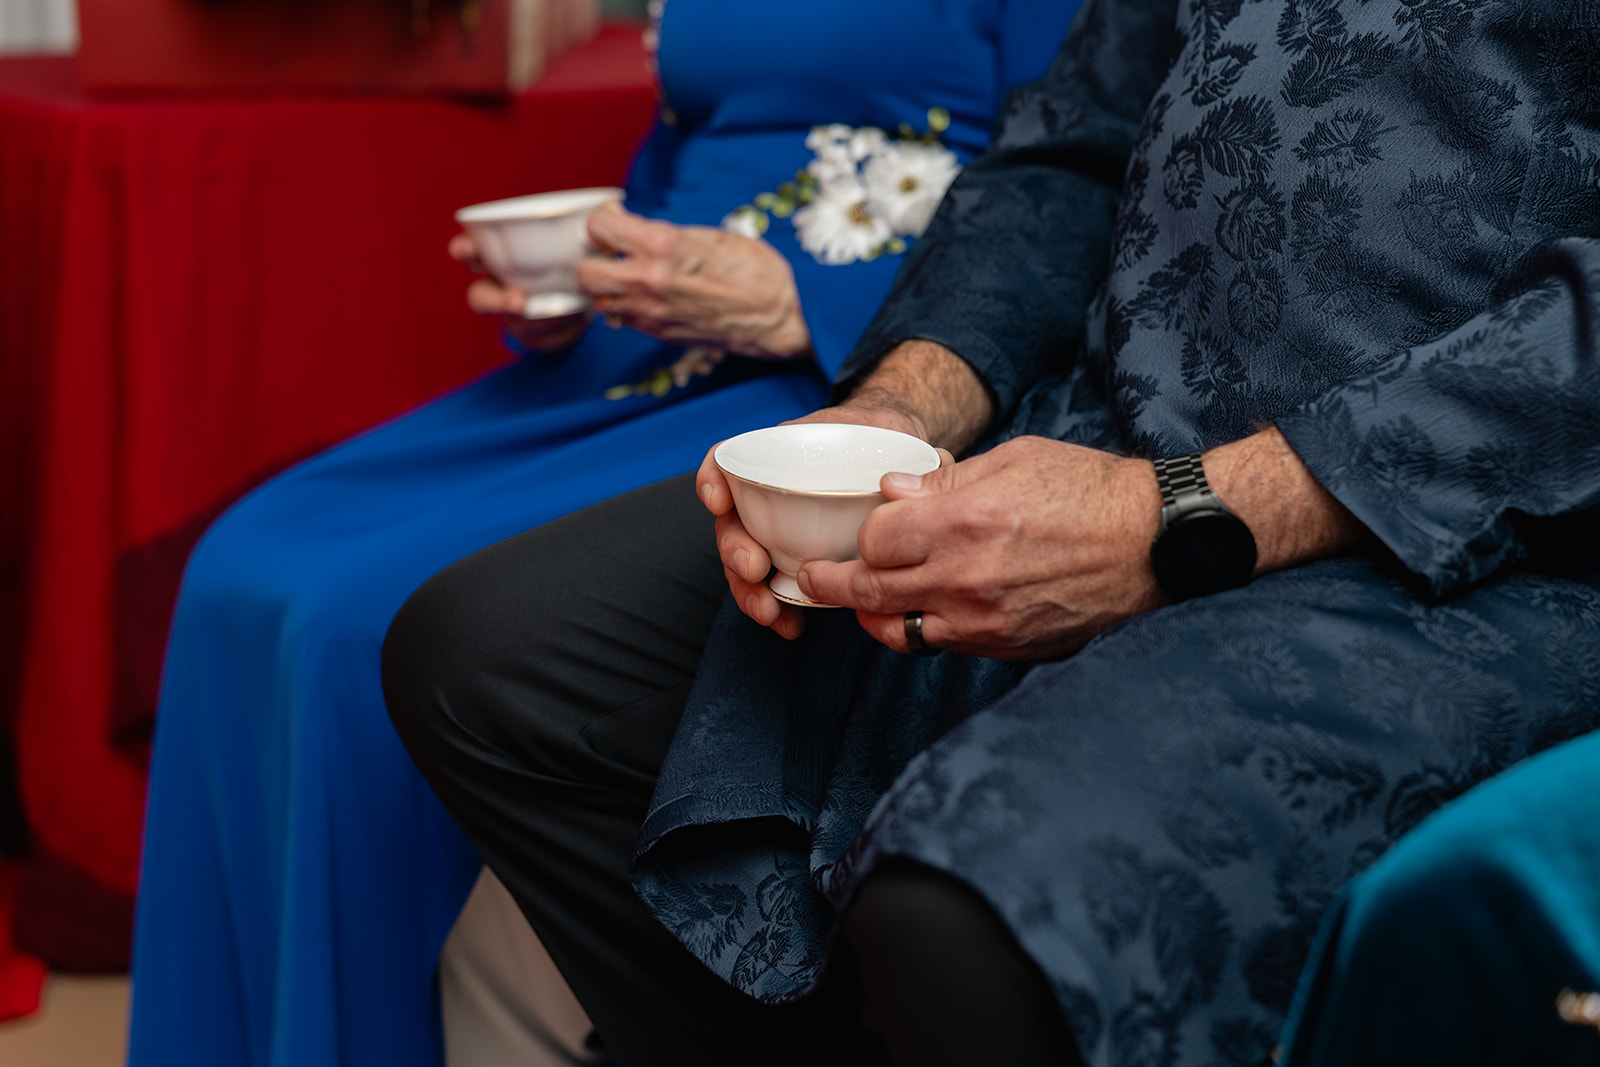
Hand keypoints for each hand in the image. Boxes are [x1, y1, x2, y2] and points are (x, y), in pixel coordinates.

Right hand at [448, 232, 589, 351]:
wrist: (593, 286)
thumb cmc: (576, 251)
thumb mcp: (580, 234)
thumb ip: (590, 222)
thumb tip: (611, 208)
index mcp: (499, 255)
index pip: (470, 251)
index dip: (464, 250)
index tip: (466, 249)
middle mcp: (498, 286)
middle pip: (479, 297)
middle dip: (495, 300)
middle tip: (519, 301)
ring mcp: (513, 314)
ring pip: (512, 323)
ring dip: (537, 319)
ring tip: (566, 309)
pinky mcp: (533, 336)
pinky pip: (539, 341)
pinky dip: (558, 332)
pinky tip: (576, 320)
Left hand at [577, 202, 811, 359]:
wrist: (778, 315)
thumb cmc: (754, 270)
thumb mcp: (707, 235)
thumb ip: (662, 234)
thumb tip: (633, 229)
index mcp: (661, 246)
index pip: (599, 228)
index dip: (603, 222)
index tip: (614, 222)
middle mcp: (648, 281)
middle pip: (585, 272)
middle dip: (593, 259)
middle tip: (610, 253)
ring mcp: (651, 312)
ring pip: (599, 301)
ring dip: (607, 286)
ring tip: (626, 276)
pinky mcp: (658, 334)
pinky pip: (623, 319)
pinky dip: (625, 306)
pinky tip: (645, 295)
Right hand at [696, 400, 940, 640]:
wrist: (890, 454)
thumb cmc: (882, 439)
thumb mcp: (892, 432)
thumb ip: (910, 450)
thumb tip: (939, 466)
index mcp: (780, 454)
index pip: (729, 458)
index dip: (713, 478)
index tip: (718, 501)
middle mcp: (767, 492)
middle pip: (731, 521)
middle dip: (734, 550)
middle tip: (754, 571)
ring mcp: (775, 528)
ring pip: (745, 560)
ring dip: (748, 590)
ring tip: (769, 612)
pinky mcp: (794, 559)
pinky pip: (771, 585)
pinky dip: (775, 606)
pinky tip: (790, 626)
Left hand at [797, 426, 1370, 659]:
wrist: (1156, 542)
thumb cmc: (1088, 489)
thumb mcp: (1013, 459)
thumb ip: (944, 479)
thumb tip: (891, 493)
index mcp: (962, 521)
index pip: (875, 540)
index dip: (861, 533)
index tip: (860, 528)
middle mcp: (966, 579)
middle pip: (870, 591)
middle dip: (832, 585)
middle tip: (808, 579)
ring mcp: (986, 621)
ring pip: (900, 631)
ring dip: (873, 615)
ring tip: (860, 602)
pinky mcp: (1009, 647)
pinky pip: (945, 647)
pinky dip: (924, 630)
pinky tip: (920, 613)